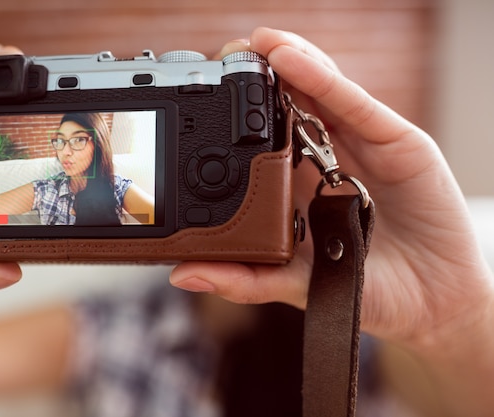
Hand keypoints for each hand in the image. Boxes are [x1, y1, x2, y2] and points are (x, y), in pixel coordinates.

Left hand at [170, 27, 493, 350]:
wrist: (430, 304)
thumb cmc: (366, 289)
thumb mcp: (295, 282)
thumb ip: (246, 277)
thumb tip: (183, 274)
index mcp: (299, 184)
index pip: (265, 136)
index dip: (237, 114)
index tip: (201, 95)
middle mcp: (328, 157)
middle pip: (290, 103)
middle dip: (258, 76)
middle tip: (222, 54)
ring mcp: (362, 146)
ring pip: (321, 91)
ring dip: (287, 61)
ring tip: (253, 43)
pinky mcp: (398, 142)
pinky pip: (355, 106)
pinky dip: (323, 80)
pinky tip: (291, 60)